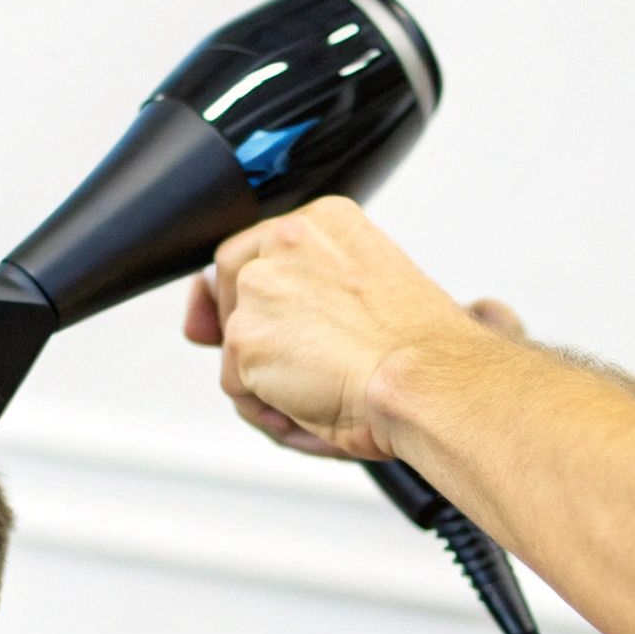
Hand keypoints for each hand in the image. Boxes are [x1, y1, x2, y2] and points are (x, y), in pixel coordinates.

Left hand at [181, 196, 514, 458]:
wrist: (427, 380)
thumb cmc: (418, 351)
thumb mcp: (365, 297)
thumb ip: (300, 290)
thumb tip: (207, 305)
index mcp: (326, 223)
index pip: (261, 253)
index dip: (259, 299)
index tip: (279, 330)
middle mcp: (286, 240)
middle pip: (234, 293)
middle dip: (255, 339)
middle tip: (312, 371)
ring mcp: (261, 287)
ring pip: (237, 348)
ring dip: (273, 383)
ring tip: (330, 395)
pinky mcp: (245, 335)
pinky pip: (237, 387)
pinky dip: (271, 411)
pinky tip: (315, 410)